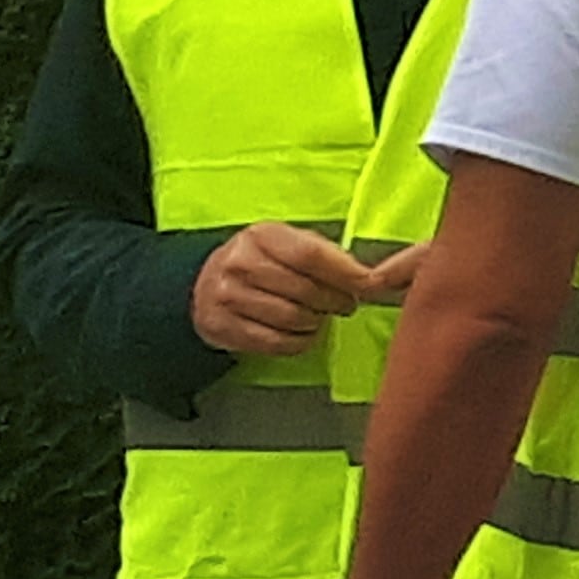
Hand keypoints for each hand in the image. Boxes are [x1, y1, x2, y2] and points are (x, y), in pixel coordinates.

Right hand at [191, 223, 402, 358]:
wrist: (207, 283)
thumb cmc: (265, 261)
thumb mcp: (289, 244)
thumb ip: (326, 256)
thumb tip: (371, 279)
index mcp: (262, 236)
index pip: (311, 255)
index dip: (347, 273)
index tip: (372, 285)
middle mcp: (239, 263)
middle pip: (304, 291)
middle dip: (335, 301)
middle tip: (346, 304)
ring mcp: (226, 296)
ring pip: (292, 319)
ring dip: (316, 323)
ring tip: (320, 317)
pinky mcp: (220, 327)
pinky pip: (274, 343)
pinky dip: (298, 342)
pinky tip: (303, 333)